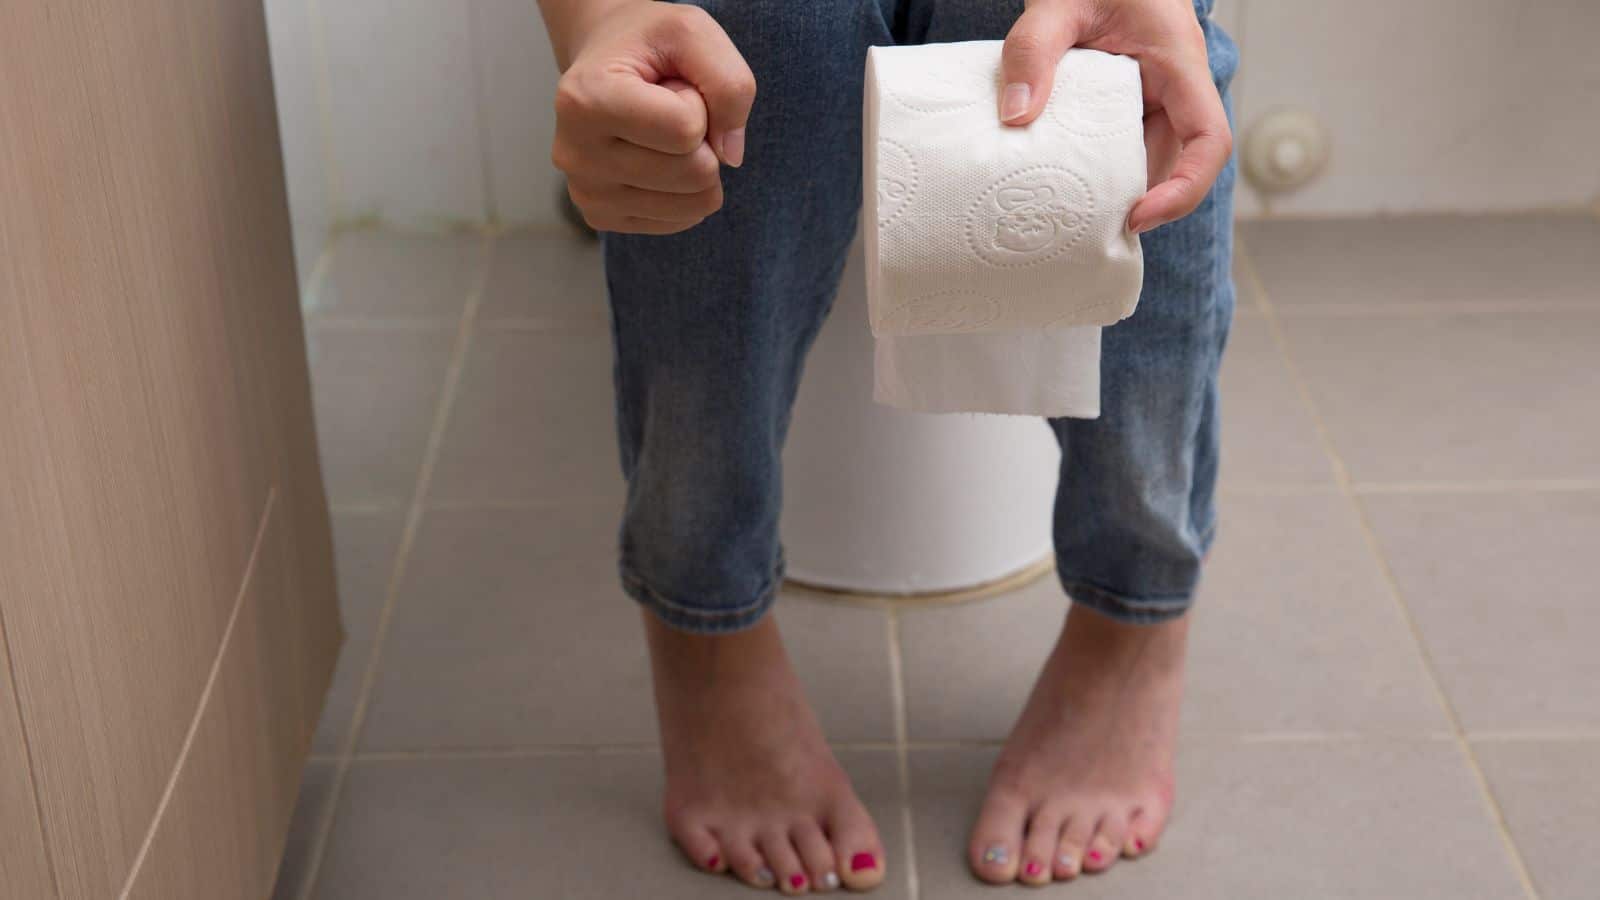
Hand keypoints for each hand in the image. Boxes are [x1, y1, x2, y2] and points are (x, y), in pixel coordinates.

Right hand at [549, 2, 754, 233]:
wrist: (605, 60)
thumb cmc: (648, 44)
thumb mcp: (694, 32)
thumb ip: (730, 84)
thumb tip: (732, 158)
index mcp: (586, 100)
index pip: (688, 130)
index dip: (699, 104)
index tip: (669, 85)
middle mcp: (575, 154)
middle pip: (695, 173)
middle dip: (702, 138)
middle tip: (667, 108)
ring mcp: (586, 193)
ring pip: (694, 204)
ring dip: (696, 163)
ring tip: (660, 130)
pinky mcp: (601, 217)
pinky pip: (681, 220)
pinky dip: (685, 188)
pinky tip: (654, 155)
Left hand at [998, 0, 1231, 233]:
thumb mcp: (1057, 3)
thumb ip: (1033, 50)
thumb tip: (1015, 117)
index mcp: (1178, 61)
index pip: (1209, 140)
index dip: (1184, 189)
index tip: (1137, 216)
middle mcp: (1174, 85)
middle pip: (1174, 161)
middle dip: (1137, 199)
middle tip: (1084, 226)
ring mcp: (1153, 94)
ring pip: (1146, 156)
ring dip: (1114, 185)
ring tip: (1068, 212)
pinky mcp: (1128, 99)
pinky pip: (1122, 142)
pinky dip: (1097, 165)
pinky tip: (1060, 179)